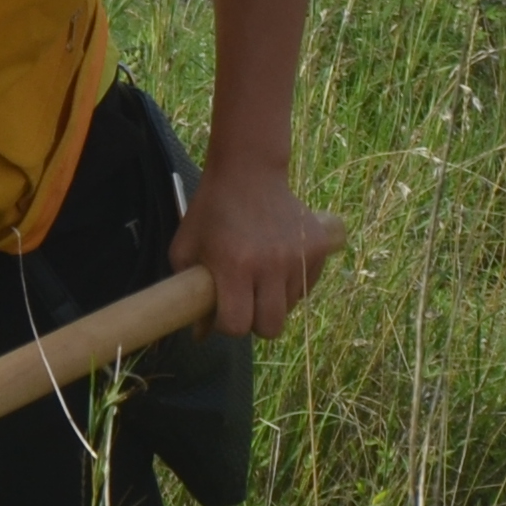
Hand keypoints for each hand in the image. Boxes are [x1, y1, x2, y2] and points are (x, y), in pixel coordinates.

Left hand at [170, 161, 340, 337]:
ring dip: (274, 300)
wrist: (249, 171)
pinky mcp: (319, 246)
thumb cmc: (212, 210)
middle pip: (272, 327)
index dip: (227, 324)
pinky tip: (279, 262)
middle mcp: (269, 264)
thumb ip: (188, 292)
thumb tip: (201, 334)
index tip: (223, 310)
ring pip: (291, 307)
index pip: (237, 325)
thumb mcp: (186, 247)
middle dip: (256, 321)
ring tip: (261, 275)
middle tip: (247, 301)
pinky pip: (307, 285)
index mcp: (234, 265)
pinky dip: (293, 283)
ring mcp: (298, 255)